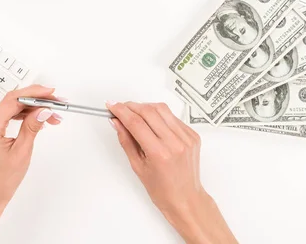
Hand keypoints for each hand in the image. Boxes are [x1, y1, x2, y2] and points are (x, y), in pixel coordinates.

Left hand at [0, 85, 61, 243]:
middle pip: (13, 101)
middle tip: (57, 103)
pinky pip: (6, 115)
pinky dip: (22, 115)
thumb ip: (32, 126)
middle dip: (37, 101)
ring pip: (11, 107)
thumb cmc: (1, 180)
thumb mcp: (22, 151)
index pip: (14, 100)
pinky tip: (36, 119)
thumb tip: (44, 110)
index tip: (51, 93)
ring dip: (32, 109)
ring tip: (52, 115)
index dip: (35, 94)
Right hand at [107, 102, 236, 243]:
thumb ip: (126, 141)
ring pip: (162, 109)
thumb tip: (117, 122)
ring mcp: (186, 137)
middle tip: (120, 108)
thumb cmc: (162, 189)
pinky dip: (160, 116)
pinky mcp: (193, 135)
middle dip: (131, 106)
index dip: (121, 111)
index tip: (112, 105)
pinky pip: (173, 117)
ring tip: (135, 114)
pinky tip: (153, 123)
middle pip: (149, 111)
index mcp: (160, 153)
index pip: (136, 123)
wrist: (186, 199)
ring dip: (145, 107)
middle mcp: (175, 143)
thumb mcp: (137, 166)